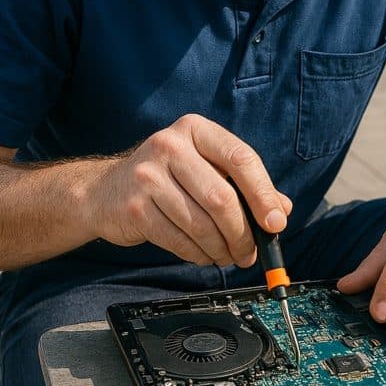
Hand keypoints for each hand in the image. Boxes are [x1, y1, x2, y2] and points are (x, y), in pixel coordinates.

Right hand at [85, 114, 291, 266]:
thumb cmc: (167, 178)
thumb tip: (281, 211)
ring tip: (229, 256)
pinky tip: (205, 255)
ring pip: (201, 223)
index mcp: (195, 129)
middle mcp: (170, 146)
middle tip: (251, 252)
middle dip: (243, 233)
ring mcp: (148, 176)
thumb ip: (243, 186)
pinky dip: (199, 254)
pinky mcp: (135, 208)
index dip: (263, 194)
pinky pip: (179, 240)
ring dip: (222, 248)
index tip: (276, 223)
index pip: (241, 159)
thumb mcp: (205, 169)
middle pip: (222, 198)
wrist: (104, 191)